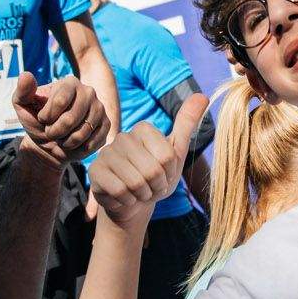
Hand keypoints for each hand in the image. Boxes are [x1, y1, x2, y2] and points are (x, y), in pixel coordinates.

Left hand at [12, 72, 107, 167]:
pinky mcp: (106, 124)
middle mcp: (88, 92)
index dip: (47, 117)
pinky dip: (79, 148)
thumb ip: (23, 91)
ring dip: (66, 141)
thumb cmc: (37, 121)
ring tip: (62, 137)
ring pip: (82, 132)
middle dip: (55, 132)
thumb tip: (26, 75)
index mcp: (69, 83)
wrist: (50, 143)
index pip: (59, 101)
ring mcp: (100, 108)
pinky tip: (74, 143)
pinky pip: (93, 141)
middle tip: (51, 132)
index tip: (42, 119)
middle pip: (70, 119)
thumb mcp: (23, 106)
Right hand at [88, 93, 208, 226]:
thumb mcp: (175, 152)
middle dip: (156, 187)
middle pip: (152, 170)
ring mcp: (106, 153)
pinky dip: (127, 200)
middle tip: (151, 186)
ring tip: (139, 191)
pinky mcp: (94, 171)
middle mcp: (123, 137)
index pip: (167, 157)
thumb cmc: (156, 177)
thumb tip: (203, 96)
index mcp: (143, 129)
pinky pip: (119, 191)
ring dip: (142, 195)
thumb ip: (187, 124)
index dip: (169, 173)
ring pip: (135, 182)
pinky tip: (125, 197)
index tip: (164, 174)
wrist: (133, 202)